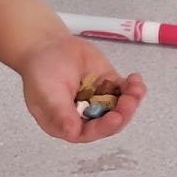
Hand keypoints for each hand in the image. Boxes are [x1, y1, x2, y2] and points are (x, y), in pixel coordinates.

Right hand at [18, 34, 146, 142]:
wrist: (48, 44)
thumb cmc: (41, 70)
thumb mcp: (47, 93)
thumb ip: (61, 113)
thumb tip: (71, 133)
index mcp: (66, 124)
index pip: (89, 132)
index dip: (104, 128)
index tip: (115, 117)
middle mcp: (84, 116)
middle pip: (109, 123)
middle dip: (122, 113)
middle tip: (130, 101)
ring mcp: (98, 100)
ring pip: (121, 108)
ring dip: (132, 101)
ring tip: (136, 88)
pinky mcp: (108, 85)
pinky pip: (125, 91)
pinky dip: (134, 88)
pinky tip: (136, 80)